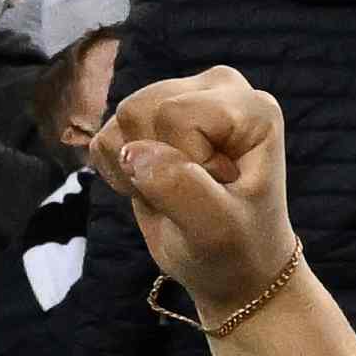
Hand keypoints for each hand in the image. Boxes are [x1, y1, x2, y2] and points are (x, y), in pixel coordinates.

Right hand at [92, 71, 307, 324]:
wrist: (229, 266)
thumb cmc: (237, 246)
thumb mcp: (215, 228)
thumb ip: (178, 186)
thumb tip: (131, 151)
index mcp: (251, 107)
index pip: (178, 115)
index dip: (184, 161)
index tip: (220, 189)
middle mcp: (218, 89)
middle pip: (142, 109)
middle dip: (154, 164)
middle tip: (193, 194)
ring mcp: (181, 98)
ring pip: (120, 118)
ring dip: (133, 170)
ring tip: (174, 192)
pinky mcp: (149, 118)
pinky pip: (104, 137)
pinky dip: (118, 173)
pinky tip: (153, 186)